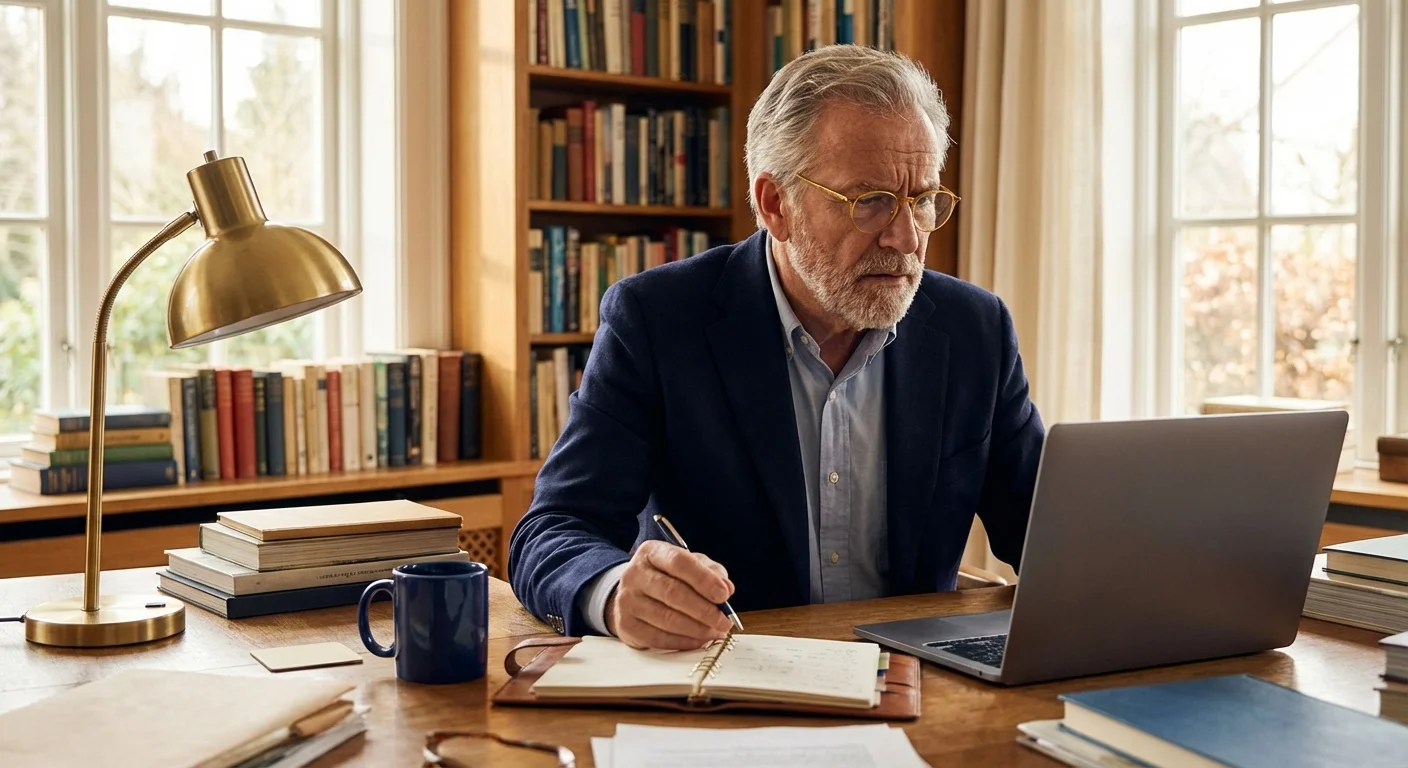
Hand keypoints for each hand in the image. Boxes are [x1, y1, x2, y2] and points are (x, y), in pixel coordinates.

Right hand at [605, 540, 735, 649]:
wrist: (634, 595)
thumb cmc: (668, 578)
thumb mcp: (690, 566)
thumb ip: (711, 572)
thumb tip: (727, 588)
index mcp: (652, 553)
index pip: (678, 562)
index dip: (703, 579)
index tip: (723, 594)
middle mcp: (635, 574)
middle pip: (673, 592)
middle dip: (704, 610)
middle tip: (724, 621)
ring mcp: (627, 600)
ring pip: (667, 619)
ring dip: (697, 629)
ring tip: (716, 632)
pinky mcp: (626, 625)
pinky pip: (659, 638)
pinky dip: (684, 641)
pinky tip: (699, 640)